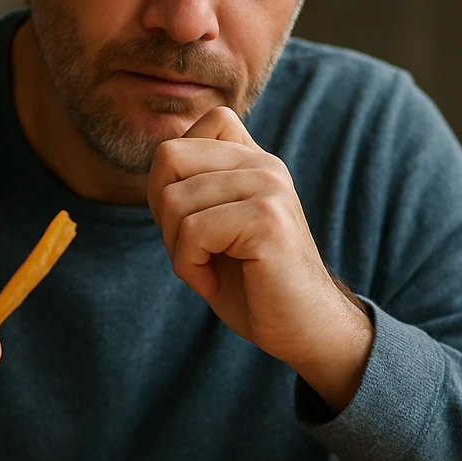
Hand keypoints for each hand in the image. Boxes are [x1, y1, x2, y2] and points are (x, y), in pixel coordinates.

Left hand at [146, 107, 372, 412]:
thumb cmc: (252, 284)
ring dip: (177, 248)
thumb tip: (158, 161)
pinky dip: (189, 267)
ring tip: (208, 269)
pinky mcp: (267, 220)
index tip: (191, 223)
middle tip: (193, 249)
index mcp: (253, 159)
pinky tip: (212, 282)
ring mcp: (269, 187)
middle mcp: (264, 164)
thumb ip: (195, 185)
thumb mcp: (216, 223)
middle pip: (169, 157)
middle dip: (163, 212)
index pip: (187, 132)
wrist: (304, 328)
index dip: (167, 179)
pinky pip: (193, 231)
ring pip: (174, 199)